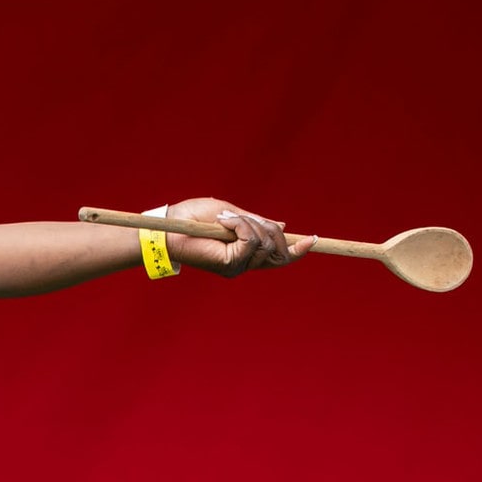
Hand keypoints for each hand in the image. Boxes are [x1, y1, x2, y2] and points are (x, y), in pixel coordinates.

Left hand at [165, 197, 316, 277]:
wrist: (167, 227)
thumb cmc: (191, 219)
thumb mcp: (231, 215)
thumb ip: (255, 222)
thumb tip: (283, 226)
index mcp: (244, 253)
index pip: (278, 258)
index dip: (298, 251)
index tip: (313, 239)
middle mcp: (243, 264)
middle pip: (277, 249)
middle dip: (267, 228)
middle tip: (238, 216)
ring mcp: (237, 266)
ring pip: (265, 244)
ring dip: (249, 224)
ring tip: (223, 219)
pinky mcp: (229, 264)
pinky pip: (251, 241)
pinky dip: (241, 226)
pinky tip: (223, 222)